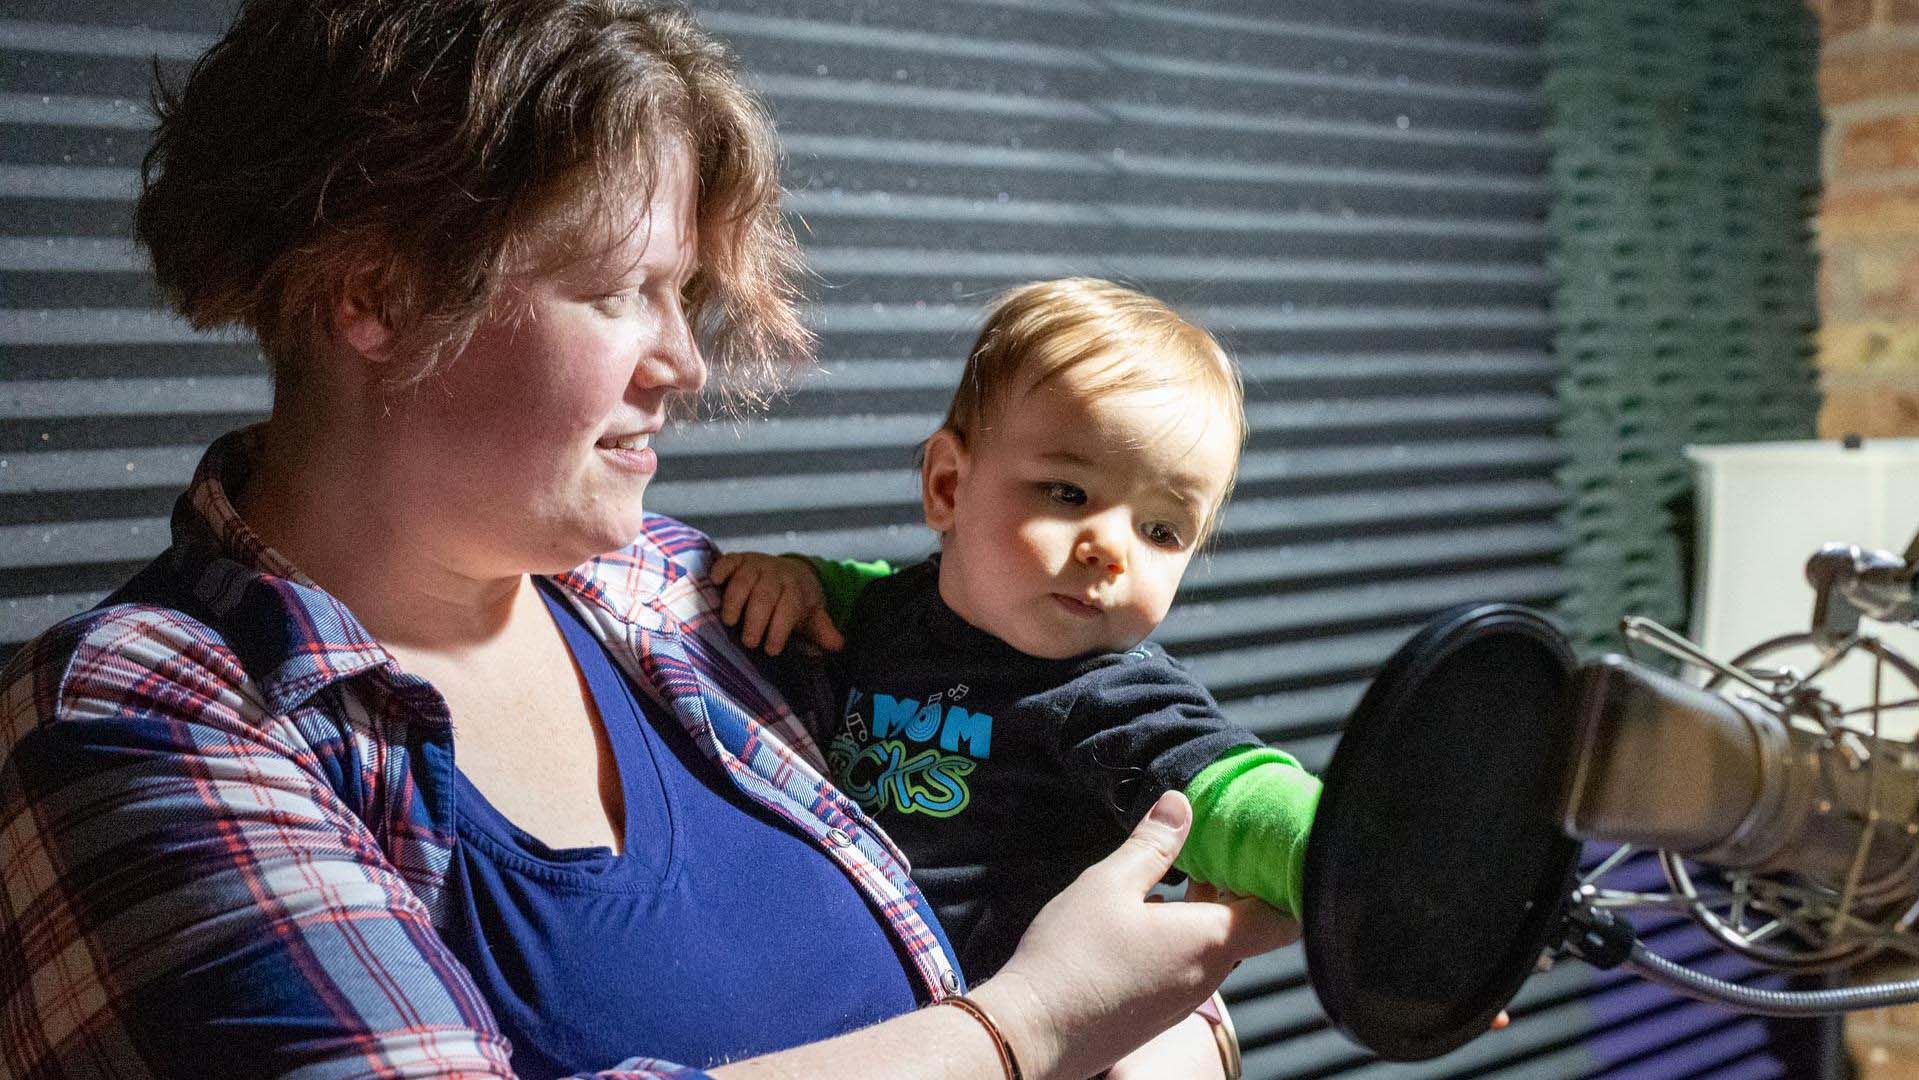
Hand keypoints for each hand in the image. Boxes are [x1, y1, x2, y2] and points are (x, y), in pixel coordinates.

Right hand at [711, 552, 843, 654]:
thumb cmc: (798, 600)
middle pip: (765, 595)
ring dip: (735, 600)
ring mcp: (757, 565)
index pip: (789, 607)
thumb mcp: (813, 614)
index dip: (779, 629)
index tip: (771, 650)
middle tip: (749, 642)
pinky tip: (715, 582)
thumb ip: (822, 630)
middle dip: (756, 619)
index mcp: (796, 588)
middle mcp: (777, 574)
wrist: (792, 570)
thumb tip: (838, 645)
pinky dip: (721, 569)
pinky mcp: (739, 559)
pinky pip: (729, 560)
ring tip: (729, 622)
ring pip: (745, 579)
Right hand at [975, 791, 1298, 1079]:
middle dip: (1242, 886)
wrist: (1032, 1032)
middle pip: (1252, 929)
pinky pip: (1190, 966)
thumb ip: (1152, 844)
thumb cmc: (1071, 957)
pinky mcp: (1159, 1012)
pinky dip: (1186, 935)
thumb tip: (1180, 803)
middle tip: (1222, 846)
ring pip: (1218, 947)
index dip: (1287, 881)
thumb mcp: (1109, 883)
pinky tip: (1149, 915)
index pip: (1285, 917)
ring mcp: (1183, 999)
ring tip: (1185, 871)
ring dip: (1210, 910)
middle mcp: (1207, 975)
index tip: (1271, 849)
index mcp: (1209, 940)